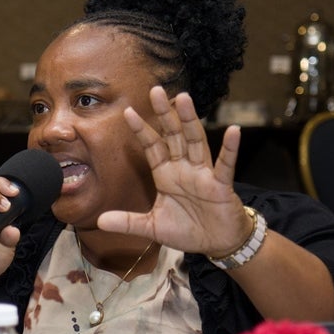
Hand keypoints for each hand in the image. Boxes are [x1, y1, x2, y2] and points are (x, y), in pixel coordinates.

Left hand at [97, 87, 251, 255]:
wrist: (216, 243)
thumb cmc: (188, 230)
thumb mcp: (153, 227)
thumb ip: (128, 222)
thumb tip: (100, 221)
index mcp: (166, 175)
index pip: (152, 147)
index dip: (141, 130)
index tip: (127, 111)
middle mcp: (184, 169)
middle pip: (173, 136)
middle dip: (164, 114)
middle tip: (156, 90)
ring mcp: (203, 175)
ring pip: (196, 142)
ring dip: (189, 121)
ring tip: (183, 100)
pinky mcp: (221, 186)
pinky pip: (225, 165)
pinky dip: (230, 149)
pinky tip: (233, 131)